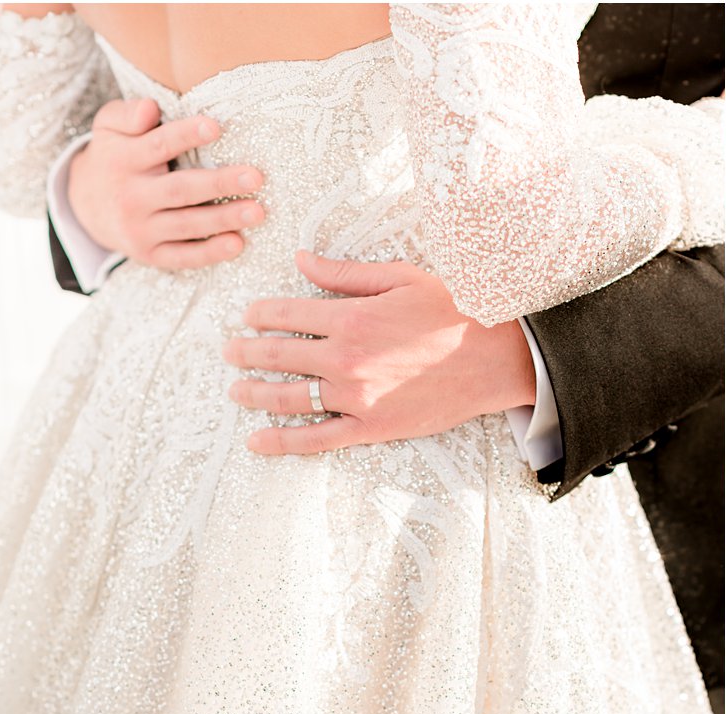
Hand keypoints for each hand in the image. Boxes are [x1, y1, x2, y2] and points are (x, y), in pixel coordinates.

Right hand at [67, 98, 265, 269]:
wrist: (84, 205)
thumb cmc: (112, 157)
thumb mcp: (107, 128)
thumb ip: (126, 114)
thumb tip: (149, 108)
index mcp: (123, 160)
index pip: (157, 145)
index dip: (186, 136)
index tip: (215, 126)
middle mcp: (131, 196)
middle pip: (180, 189)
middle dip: (219, 183)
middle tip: (256, 177)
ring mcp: (140, 229)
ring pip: (187, 224)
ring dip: (224, 219)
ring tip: (258, 211)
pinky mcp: (151, 254)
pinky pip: (183, 256)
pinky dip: (210, 252)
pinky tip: (238, 244)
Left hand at [225, 251, 537, 454]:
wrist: (495, 360)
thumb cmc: (455, 313)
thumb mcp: (402, 278)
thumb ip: (346, 273)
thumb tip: (301, 259)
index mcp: (350, 317)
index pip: (285, 314)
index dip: (260, 315)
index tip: (249, 316)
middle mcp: (345, 358)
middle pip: (277, 355)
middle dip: (247, 352)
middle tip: (231, 352)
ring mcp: (355, 396)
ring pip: (288, 397)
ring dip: (254, 393)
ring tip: (236, 390)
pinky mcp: (371, 427)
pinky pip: (317, 438)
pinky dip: (283, 441)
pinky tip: (257, 441)